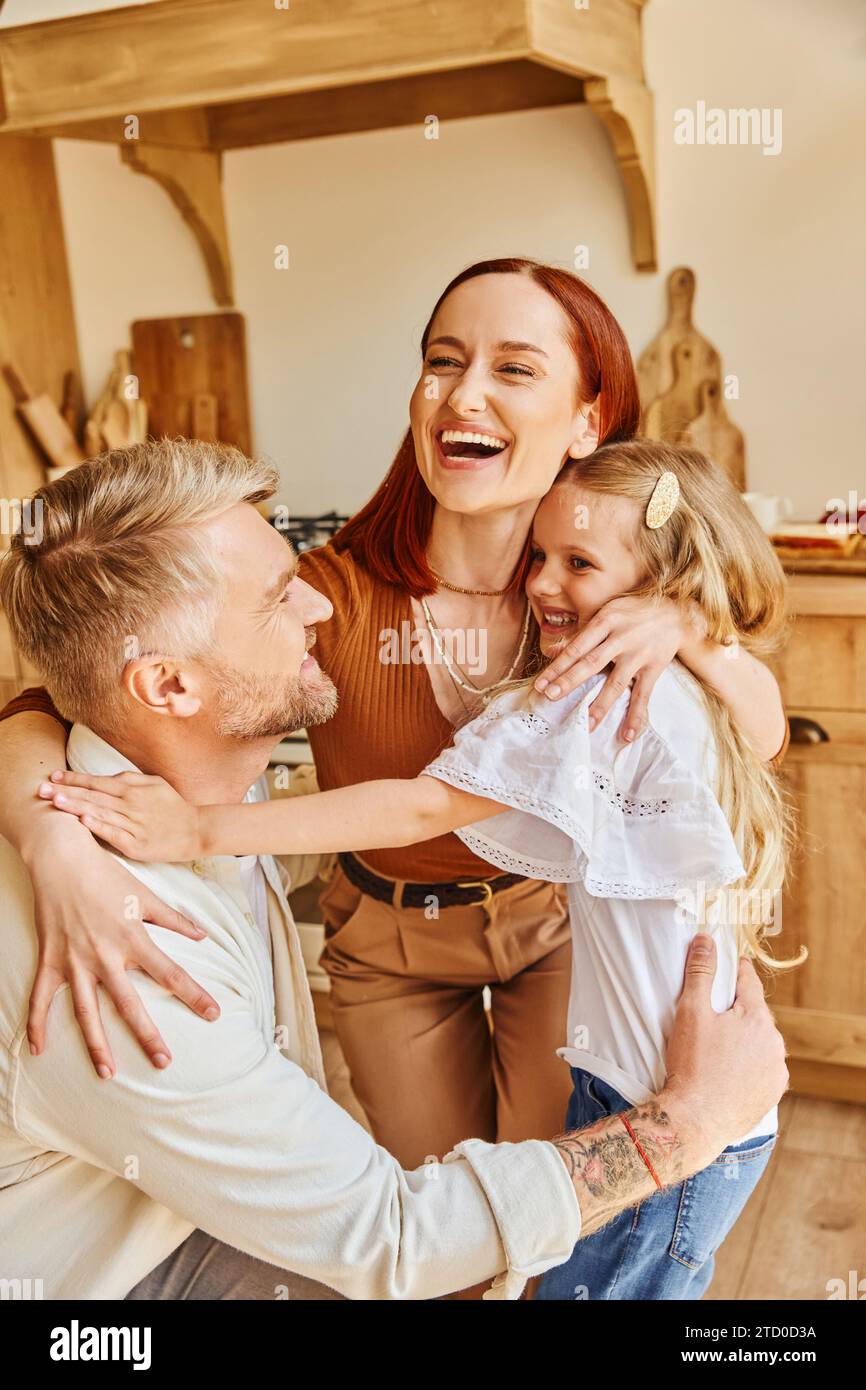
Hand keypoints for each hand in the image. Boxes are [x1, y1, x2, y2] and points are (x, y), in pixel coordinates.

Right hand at [22, 817, 219, 1078]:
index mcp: (133, 939)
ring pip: (86, 1011)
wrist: (62, 857)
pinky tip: (37, 1049)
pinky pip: (40, 997)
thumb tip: (203, 935)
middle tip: (163, 1062)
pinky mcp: (50, 959)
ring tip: (108, 1073)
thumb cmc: (106, 873)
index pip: (170, 973)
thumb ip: (175, 919)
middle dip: (147, 1035)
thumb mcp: (146, 895)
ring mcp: (74, 960)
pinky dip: (36, 1023)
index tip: (213, 1015)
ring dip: (97, 1044)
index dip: (193, 995)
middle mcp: (104, 955)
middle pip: (129, 1003)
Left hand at [39, 768, 200, 862]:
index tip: (54, 776)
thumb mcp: (155, 783)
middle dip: (67, 792)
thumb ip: (130, 779)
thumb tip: (107, 778)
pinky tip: (84, 821)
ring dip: (77, 806)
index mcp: (133, 789)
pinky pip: (114, 834)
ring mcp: (134, 825)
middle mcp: (131, 804)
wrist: (197, 830)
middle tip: (43, 789)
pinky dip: (99, 826)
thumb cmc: (174, 807)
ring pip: (100, 813)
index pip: (97, 782)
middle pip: (93, 797)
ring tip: (56, 802)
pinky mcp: (137, 844)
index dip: (74, 779)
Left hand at [533, 594, 704, 740]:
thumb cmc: (634, 611)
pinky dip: (636, 715)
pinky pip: (643, 695)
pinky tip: (626, 734)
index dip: (557, 666)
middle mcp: (621, 638)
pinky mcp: (654, 668)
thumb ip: (582, 632)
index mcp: (606, 621)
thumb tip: (553, 649)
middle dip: (569, 682)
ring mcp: (639, 654)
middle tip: (550, 698)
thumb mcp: (607, 611)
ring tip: (585, 724)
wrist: (677, 611)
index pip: (576, 648)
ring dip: (599, 705)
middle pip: (591, 663)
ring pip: (616, 684)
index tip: (540, 684)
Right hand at [660, 935, 788, 1165]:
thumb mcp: (690, 1012)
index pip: (748, 980)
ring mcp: (776, 1070)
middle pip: (755, 1012)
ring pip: (760, 1041)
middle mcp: (774, 1043)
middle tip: (712, 1015)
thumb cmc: (691, 1065)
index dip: (734, 970)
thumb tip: (705, 940)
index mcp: (757, 1018)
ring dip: (745, 1038)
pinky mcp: (772, 1092)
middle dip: (737, 1009)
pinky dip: (749, 1064)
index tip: (725, 966)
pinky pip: (762, 1067)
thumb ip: (700, 973)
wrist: (695, 1120)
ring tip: (718, 1046)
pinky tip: (728, 1069)